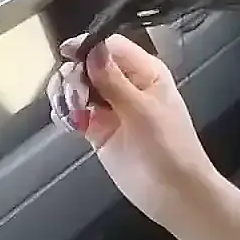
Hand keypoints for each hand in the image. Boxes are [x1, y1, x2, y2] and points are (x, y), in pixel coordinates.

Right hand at [50, 33, 215, 216]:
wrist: (173, 193)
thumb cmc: (168, 147)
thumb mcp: (141, 110)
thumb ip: (113, 80)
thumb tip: (92, 48)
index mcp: (145, 72)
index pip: (111, 46)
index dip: (88, 47)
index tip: (67, 54)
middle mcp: (126, 85)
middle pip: (88, 65)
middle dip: (74, 76)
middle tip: (76, 97)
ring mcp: (110, 108)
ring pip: (77, 88)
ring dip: (66, 95)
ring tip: (73, 114)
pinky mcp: (98, 131)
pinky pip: (74, 113)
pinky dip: (66, 114)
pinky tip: (69, 123)